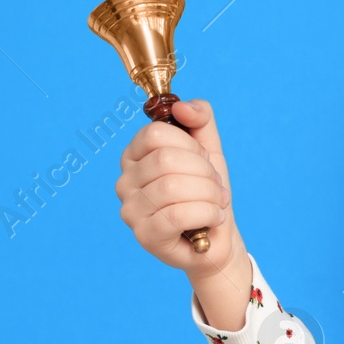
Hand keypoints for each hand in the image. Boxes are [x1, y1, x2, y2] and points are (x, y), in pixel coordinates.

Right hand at [115, 98, 244, 278]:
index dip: (190, 145)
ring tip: (218, 202)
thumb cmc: (207, 192)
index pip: (154, 133)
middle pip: (165, 159)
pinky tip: (214, 218)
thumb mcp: (209, 148)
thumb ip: (200, 118)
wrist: (218, 236)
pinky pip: (177, 215)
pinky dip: (207, 213)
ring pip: (172, 187)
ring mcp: (130, 210)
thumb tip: (182, 106)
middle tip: (216, 186)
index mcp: (134, 156)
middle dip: (204, 171)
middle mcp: (124, 182)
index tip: (204, 160)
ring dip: (209, 194)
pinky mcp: (145, 236)